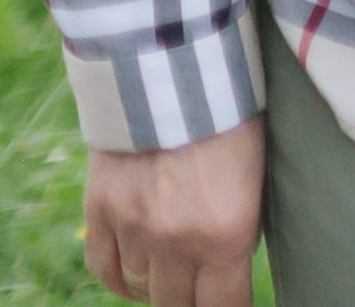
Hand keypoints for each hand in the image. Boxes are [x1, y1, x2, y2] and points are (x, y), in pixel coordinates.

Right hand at [82, 126, 260, 306]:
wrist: (176, 71)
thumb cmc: (232, 120)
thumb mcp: (254, 178)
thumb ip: (236, 232)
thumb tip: (226, 273)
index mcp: (226, 233)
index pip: (223, 306)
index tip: (230, 305)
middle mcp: (175, 239)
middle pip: (176, 305)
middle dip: (190, 302)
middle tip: (201, 291)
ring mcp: (133, 228)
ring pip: (139, 289)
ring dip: (156, 288)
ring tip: (171, 277)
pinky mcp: (100, 211)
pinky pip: (103, 269)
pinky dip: (118, 280)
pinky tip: (134, 278)